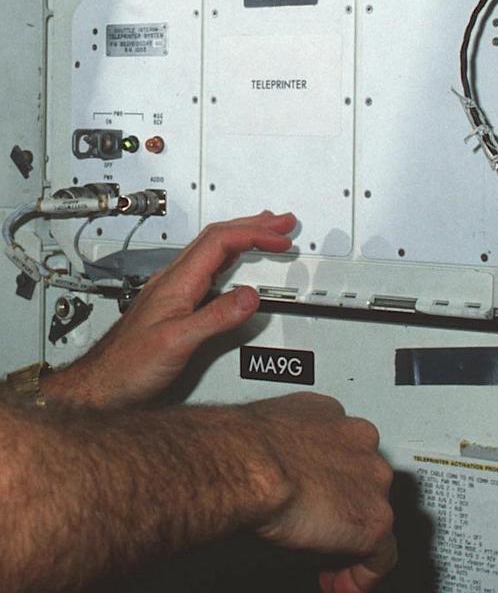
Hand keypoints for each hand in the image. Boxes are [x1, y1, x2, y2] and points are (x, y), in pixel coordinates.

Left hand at [44, 211, 296, 407]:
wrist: (103, 385)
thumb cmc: (129, 366)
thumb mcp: (177, 342)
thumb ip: (215, 318)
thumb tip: (250, 296)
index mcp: (176, 282)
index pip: (219, 242)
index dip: (253, 234)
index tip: (281, 238)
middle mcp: (174, 281)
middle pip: (217, 237)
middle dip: (254, 225)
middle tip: (283, 222)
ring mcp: (175, 290)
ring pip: (214, 249)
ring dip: (244, 236)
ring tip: (268, 231)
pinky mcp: (177, 304)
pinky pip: (210, 268)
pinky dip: (233, 256)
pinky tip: (240, 261)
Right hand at [252, 393, 396, 591]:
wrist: (249, 464)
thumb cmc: (242, 448)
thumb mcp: (267, 432)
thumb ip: (284, 445)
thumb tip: (271, 468)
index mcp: (333, 417)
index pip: (346, 452)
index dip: (333, 483)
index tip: (319, 502)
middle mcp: (360, 442)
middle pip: (365, 483)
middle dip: (345, 510)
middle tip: (321, 536)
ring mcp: (373, 481)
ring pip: (374, 515)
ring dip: (352, 541)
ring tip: (328, 565)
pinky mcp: (374, 520)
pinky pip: (382, 556)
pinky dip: (364, 575)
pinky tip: (346, 585)